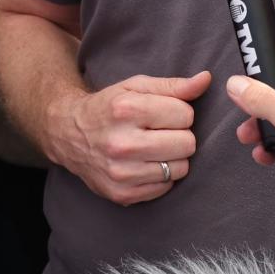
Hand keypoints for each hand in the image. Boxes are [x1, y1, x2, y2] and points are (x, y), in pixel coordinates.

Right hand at [51, 69, 209, 204]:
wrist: (68, 134)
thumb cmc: (109, 107)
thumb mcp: (136, 87)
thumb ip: (173, 85)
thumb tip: (206, 80)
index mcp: (126, 110)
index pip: (185, 114)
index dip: (179, 112)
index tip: (162, 114)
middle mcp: (122, 143)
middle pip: (187, 144)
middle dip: (179, 135)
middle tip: (160, 132)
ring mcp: (121, 172)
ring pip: (180, 169)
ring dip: (172, 158)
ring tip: (153, 148)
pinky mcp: (122, 194)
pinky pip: (165, 188)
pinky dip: (161, 176)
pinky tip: (144, 164)